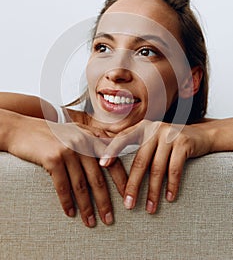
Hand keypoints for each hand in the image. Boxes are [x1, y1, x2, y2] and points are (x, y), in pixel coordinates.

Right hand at [7, 113, 126, 226]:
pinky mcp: (53, 158)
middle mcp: (82, 142)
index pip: (112, 160)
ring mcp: (68, 150)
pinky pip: (62, 186)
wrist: (23, 129)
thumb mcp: (75, 131)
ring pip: (81, 185)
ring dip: (86, 207)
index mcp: (91, 137)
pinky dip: (67, 201)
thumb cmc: (51, 133)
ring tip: (91, 221)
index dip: (121, 180)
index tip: (127, 197)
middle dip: (104, 201)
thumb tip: (111, 157)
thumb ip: (93, 139)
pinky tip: (70, 213)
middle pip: (97, 178)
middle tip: (109, 218)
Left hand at [100, 119, 211, 212]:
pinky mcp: (184, 143)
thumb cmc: (169, 141)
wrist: (200, 135)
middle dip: (133, 185)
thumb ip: (135, 144)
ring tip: (150, 209)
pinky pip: (175, 169)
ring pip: (157, 168)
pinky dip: (172, 186)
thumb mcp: (151, 138)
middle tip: (128, 205)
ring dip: (153, 192)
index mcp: (142, 127)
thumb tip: (108, 162)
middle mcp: (154, 128)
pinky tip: (169, 198)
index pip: (123, 138)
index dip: (112, 151)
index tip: (102, 165)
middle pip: (140, 160)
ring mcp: (169, 135)